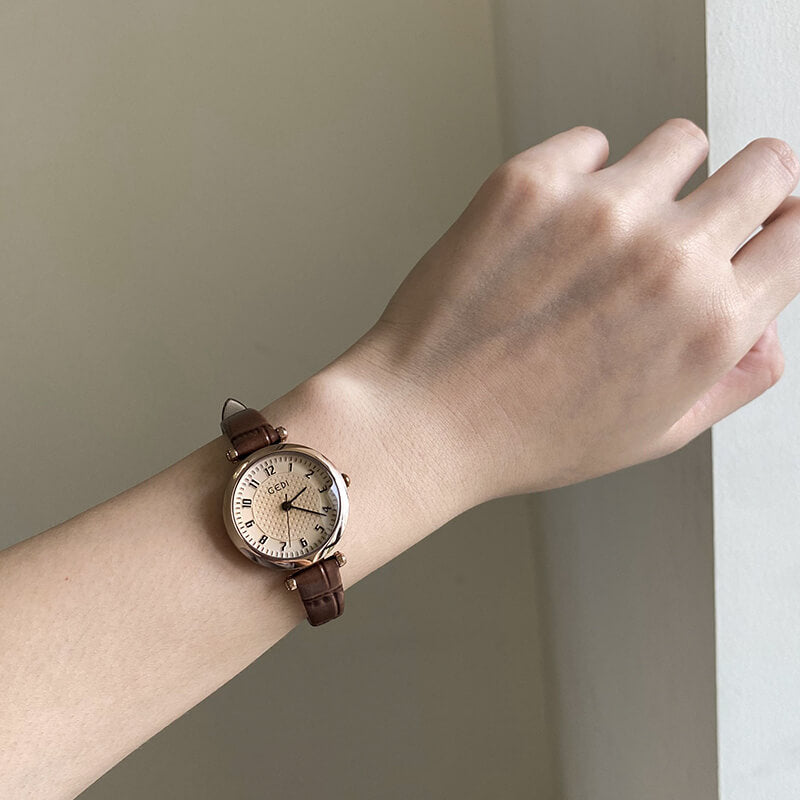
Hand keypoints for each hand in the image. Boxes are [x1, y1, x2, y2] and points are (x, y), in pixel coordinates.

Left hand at [332, 118, 799, 502]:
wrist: (425, 417)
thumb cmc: (528, 436)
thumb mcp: (653, 433)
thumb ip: (733, 379)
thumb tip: (766, 329)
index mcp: (711, 323)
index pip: (799, 233)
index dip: (783, 226)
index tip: (765, 223)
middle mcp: (667, 256)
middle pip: (765, 166)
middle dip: (749, 185)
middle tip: (702, 211)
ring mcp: (599, 209)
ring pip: (681, 142)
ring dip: (660, 178)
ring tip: (611, 228)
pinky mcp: (532, 181)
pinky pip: (591, 143)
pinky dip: (580, 176)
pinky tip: (550, 227)